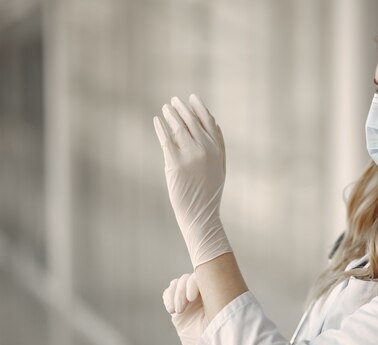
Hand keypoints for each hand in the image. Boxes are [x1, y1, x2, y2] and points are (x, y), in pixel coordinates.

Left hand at [153, 93, 232, 268]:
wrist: (201, 214)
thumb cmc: (209, 192)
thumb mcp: (220, 166)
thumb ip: (218, 144)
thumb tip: (214, 122)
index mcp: (218, 150)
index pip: (209, 122)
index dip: (200, 108)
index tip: (192, 98)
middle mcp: (206, 150)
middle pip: (192, 122)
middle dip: (182, 108)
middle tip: (174, 100)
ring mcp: (191, 156)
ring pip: (179, 128)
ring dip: (171, 115)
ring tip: (165, 108)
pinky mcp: (175, 163)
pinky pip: (166, 139)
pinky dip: (161, 128)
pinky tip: (157, 120)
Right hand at [162, 272, 215, 344]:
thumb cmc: (218, 337)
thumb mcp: (220, 319)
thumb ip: (219, 303)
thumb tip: (223, 286)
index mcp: (215, 292)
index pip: (203, 277)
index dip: (193, 283)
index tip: (191, 298)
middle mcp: (202, 293)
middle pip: (188, 278)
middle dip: (182, 289)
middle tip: (182, 308)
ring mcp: (189, 299)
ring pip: (178, 283)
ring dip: (175, 294)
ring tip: (178, 311)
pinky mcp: (177, 307)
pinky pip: (169, 293)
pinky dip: (168, 298)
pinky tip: (172, 310)